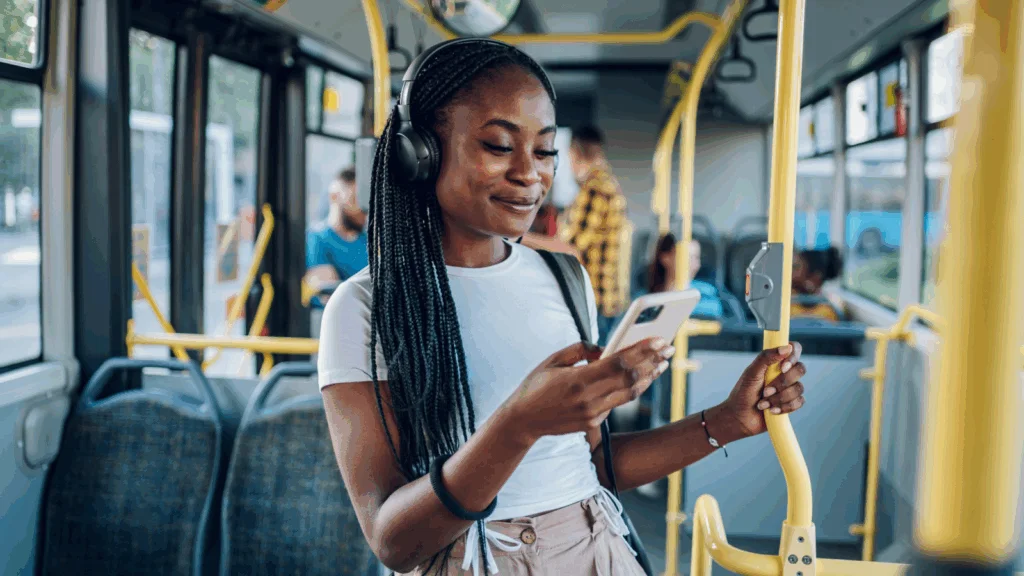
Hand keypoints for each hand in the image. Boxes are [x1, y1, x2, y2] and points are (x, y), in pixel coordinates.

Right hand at [502, 338, 674, 444]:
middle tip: (668, 348)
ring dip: (649, 377)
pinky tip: (643, 377)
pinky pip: (618, 402)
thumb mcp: (553, 360)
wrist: (522, 421)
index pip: (618, 363)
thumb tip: (605, 348)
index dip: (642, 351)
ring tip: (662, 363)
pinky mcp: (593, 422)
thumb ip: (580, 350)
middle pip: (630, 378)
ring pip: (630, 393)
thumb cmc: (535, 385)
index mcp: (578, 380)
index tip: (658, 339)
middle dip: (652, 361)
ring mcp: (592, 413)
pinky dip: (632, 388)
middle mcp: (589, 399)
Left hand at [712, 342, 805, 441]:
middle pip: (800, 369)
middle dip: (782, 383)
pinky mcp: (791, 403)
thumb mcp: (751, 373)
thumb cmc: (743, 393)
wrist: (740, 418)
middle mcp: (784, 373)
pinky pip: (799, 402)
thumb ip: (766, 357)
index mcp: (775, 362)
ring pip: (799, 388)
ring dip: (779, 398)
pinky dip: (784, 407)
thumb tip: (786, 347)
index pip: (794, 349)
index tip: (783, 368)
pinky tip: (772, 411)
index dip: (793, 357)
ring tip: (763, 403)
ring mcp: (789, 388)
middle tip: (765, 391)